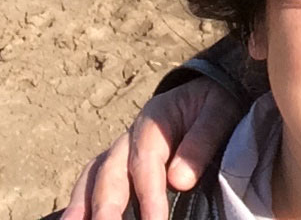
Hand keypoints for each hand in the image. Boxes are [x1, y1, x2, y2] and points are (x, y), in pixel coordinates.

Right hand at [62, 78, 243, 219]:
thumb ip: (202, 139)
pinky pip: (92, 185)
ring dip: (80, 206)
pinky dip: (80, 204)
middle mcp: (129, 138)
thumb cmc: (215, 103)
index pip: (146, 161)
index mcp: (154, 120)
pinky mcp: (117, 168)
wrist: (207, 93)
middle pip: (110, 172)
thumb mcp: (220, 110)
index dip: (149, 196)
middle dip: (106, 207)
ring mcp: (119, 153)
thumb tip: (179, 180)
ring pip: (92, 178)